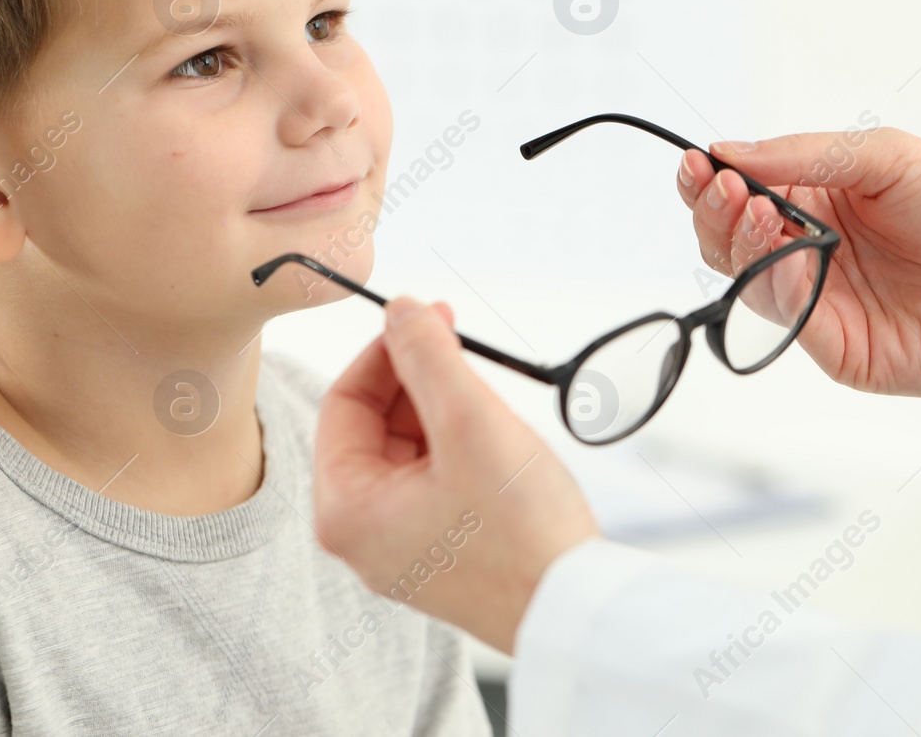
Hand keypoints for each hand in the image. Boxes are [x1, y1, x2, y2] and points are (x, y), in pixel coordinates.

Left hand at [312, 298, 599, 654]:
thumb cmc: (522, 532)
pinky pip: (432, 478)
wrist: (577, 612)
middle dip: (417, 378)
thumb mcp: (470, 422)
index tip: (427, 317)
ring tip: (490, 398)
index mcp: (344, 510)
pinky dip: (459, 445)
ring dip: (443, 409)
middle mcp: (360, 536)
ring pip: (407, 448)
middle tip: (460, 340)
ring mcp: (398, 547)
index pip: (343, 400)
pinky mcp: (438, 552)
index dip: (386, 350)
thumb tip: (398, 307)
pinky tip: (497, 437)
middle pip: (374, 424)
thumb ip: (428, 355)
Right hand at [677, 126, 920, 396]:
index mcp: (817, 202)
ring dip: (738, 243)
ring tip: (754, 212)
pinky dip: (776, 287)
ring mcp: (819, 302)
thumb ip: (803, 155)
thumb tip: (728, 151)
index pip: (740, 193)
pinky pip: (786, 321)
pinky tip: (788, 258)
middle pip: (726, 240)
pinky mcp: (835, 348)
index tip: (699, 164)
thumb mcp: (887, 157)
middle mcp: (808, 252)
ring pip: (744, 280)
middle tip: (724, 189)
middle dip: (712, 211)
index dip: (711, 180)